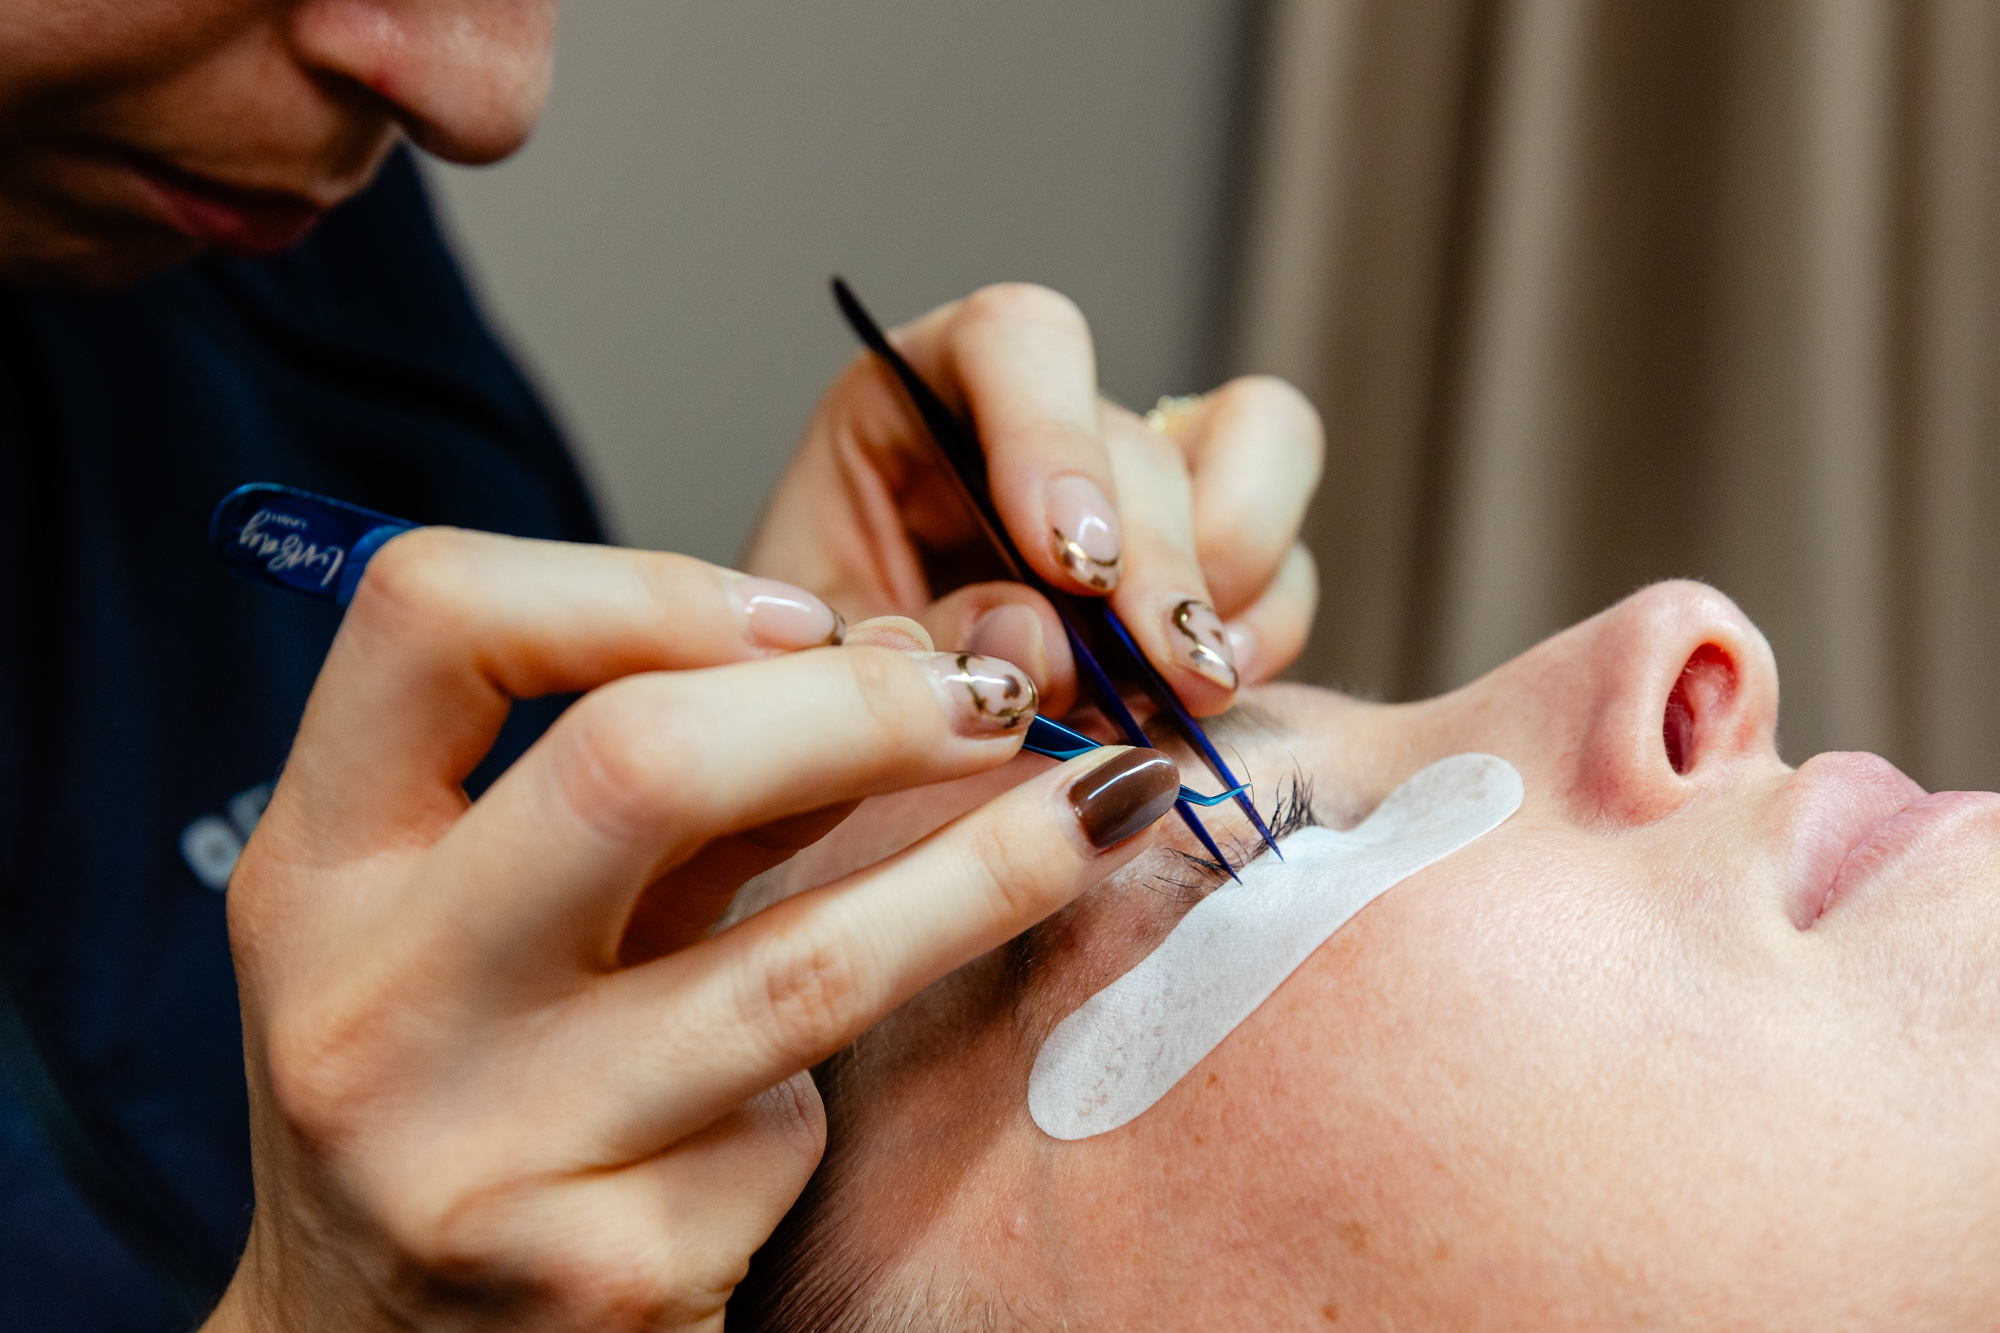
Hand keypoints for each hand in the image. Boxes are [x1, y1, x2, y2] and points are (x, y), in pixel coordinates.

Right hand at [202, 529, 1179, 1331]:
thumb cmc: (464, 1094)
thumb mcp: (505, 924)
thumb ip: (666, 794)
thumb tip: (898, 659)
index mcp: (317, 869)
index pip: (434, 615)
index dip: (643, 580)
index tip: (803, 615)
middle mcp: (374, 1003)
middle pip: (640, 767)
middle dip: (861, 708)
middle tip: (996, 700)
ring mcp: (485, 1153)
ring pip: (796, 960)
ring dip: (988, 867)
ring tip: (1109, 803)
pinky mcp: (606, 1275)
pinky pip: (788, 1126)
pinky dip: (838, 1086)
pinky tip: (808, 1105)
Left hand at [742, 283, 1322, 718]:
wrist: (847, 752)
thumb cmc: (813, 680)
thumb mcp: (814, 664)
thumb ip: (906, 646)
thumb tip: (1035, 637)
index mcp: (916, 399)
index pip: (1011, 341)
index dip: (1054, 436)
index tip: (1070, 566)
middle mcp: (1040, 423)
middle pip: (1136, 432)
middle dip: (1159, 559)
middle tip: (1160, 667)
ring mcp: (1135, 482)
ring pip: (1258, 444)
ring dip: (1237, 570)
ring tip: (1193, 682)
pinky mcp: (1204, 555)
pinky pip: (1282, 559)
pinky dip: (1263, 627)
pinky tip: (1207, 696)